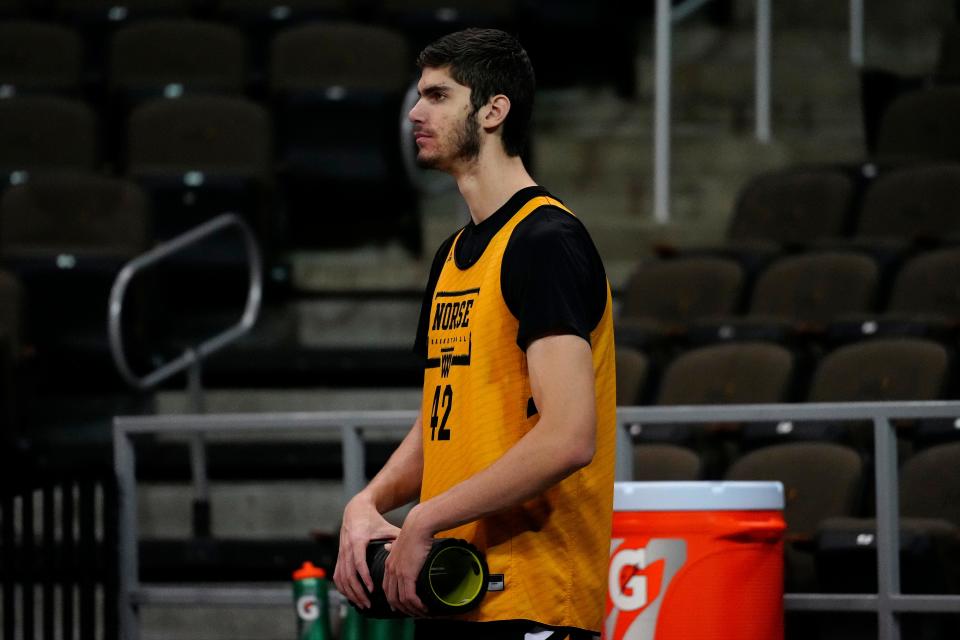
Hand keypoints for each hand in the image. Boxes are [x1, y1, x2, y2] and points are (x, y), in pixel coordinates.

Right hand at [334, 493, 400, 608]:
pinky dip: (342, 588)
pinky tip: (351, 596)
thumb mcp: (385, 527)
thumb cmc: (373, 519)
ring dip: (350, 593)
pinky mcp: (338, 556)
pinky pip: (337, 576)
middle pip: (348, 575)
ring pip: (341, 578)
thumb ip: (397, 537)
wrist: (355, 510)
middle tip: (368, 604)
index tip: (372, 590)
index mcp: (358, 540)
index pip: (358, 563)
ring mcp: (341, 553)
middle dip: (358, 592)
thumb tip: (412, 547)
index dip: (364, 577)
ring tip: (362, 604)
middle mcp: (347, 548)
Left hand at [383, 505, 432, 616]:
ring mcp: (398, 573)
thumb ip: (392, 546)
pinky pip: (409, 596)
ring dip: (411, 609)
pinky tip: (423, 607)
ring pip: (401, 600)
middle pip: (392, 597)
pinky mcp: (407, 574)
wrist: (419, 526)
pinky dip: (416, 605)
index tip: (400, 606)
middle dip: (402, 608)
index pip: (387, 587)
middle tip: (413, 613)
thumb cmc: (414, 531)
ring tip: (421, 612)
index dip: (392, 599)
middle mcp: (391, 570)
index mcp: (389, 563)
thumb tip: (388, 545)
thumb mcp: (398, 540)